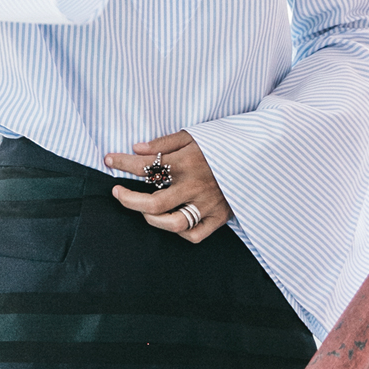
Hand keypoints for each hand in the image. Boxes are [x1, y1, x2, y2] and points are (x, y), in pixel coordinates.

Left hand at [105, 130, 232, 243]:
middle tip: (117, 192)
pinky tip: (171, 220)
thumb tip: (137, 148)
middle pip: (153, 203)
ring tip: (143, 210)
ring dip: (151, 219)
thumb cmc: (224, 142)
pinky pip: (194, 234)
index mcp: (187, 162)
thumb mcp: (195, 134)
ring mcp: (208, 204)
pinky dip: (179, 231)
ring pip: (172, 223)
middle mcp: (195, 186)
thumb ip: (165, 142)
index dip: (122, 163)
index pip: (146, 166)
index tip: (109, 160)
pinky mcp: (220, 217)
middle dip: (128, 199)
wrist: (259, 154)